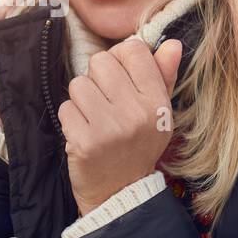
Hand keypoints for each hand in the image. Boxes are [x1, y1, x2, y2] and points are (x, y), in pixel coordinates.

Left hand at [58, 37, 182, 214]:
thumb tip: (172, 43)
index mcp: (156, 103)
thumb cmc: (138, 146)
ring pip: (79, 83)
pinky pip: (66, 108)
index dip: (121, 58)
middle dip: (98, 78)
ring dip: (82, 99)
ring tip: (96, 119)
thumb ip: (163, 76)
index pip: (133, 50)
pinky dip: (71, 119)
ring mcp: (109, 128)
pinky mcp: (84, 142)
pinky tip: (85, 133)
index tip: (121, 76)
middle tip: (106, 103)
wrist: (120, 193)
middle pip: (101, 61)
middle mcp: (135, 113)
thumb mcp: (158, 113)